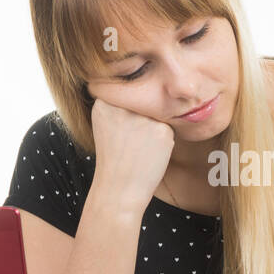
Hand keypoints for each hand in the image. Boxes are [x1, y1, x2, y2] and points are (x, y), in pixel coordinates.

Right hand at [89, 97, 175, 213]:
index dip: (129, 113)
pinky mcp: (162, 130)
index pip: (129, 94)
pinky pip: (168, 128)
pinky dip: (163, 141)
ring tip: (139, 148)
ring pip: (157, 114)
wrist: (119, 189)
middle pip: (144, 103)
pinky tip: (149, 153)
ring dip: (154, 129)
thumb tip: (143, 85)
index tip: (123, 130)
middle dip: (142, 119)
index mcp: (105, 102)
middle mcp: (124, 106)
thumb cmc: (113, 158)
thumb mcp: (105, 124)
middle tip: (132, 142)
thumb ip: (119, 105)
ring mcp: (143, 118)